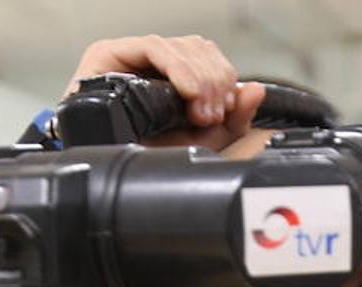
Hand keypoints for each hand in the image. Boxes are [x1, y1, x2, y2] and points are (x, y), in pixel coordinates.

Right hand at [62, 34, 266, 151]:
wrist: (106, 166)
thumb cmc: (144, 154)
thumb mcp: (198, 143)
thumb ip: (231, 121)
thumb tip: (255, 90)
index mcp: (174, 75)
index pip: (209, 57)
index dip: (224, 76)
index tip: (227, 108)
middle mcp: (152, 62)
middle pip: (198, 48)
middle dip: (214, 81)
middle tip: (211, 115)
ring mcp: (130, 55)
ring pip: (179, 45)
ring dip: (198, 78)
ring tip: (197, 113)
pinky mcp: (109, 53)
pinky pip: (152, 47)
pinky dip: (177, 68)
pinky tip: (186, 93)